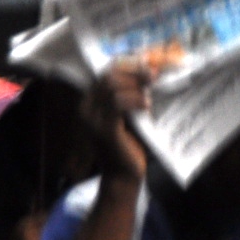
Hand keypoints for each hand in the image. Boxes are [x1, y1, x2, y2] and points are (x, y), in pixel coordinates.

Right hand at [86, 62, 150, 180]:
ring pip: (112, 87)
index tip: (148, 64)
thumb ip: (130, 95)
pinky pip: (117, 103)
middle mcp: (86, 108)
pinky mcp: (103, 129)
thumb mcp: (128, 115)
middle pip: (108, 76)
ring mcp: (92, 119)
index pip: (106, 73)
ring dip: (135, 86)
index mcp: (90, 102)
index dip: (127, 65)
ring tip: (150, 93)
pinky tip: (147, 105)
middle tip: (153, 74)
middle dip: (133, 71)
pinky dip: (134, 100)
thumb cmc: (129, 144)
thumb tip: (149, 71)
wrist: (123, 176)